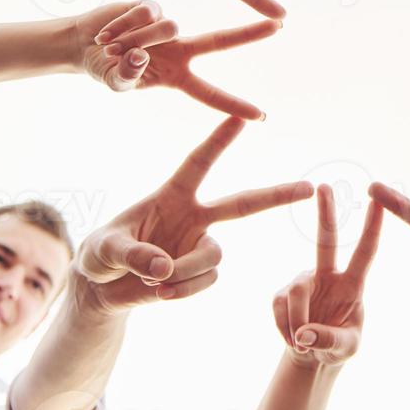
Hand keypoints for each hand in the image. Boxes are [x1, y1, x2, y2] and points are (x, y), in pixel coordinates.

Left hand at [73, 117, 313, 315]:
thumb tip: (164, 268)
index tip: (242, 116)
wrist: (102, 288)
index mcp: (171, 195)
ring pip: (214, 255)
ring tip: (155, 281)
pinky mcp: (199, 274)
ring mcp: (199, 245)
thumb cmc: (99, 254)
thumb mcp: (105, 249)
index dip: (219, 140)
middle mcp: (193, 217)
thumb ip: (133, 254)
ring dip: (185, 271)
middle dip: (276, 195)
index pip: (199, 163)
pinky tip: (160, 292)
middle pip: (243, 204)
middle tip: (310, 188)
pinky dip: (183, 290)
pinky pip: (205, 281)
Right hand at [93, 4, 280, 118]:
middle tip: (279, 25)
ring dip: (136, 39)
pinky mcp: (151, 6)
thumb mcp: (115, 82)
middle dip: (248, 34)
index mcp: (177, 76)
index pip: (210, 94)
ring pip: (167, 29)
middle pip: (219, 41)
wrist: (82, 44)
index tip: (260, 116)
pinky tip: (109, 31)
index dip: (233, 105)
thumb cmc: (104, 69)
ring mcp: (167, 26)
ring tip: (110, 47)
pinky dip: (125, 24)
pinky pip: (147, 13)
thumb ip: (126, 77)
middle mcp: (179, 49)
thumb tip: (140, 58)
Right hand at [273, 185, 383, 367]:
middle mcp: (327, 275)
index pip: (366, 252)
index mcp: (352, 284)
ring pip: (296, 293)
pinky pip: (279, 308)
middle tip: (324, 186)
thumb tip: (304, 333)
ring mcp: (303, 282)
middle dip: (325, 213)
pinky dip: (285, 329)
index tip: (377, 201)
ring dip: (297, 323)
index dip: (372, 227)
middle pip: (326, 240)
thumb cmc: (338, 347)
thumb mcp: (344, 348)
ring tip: (303, 343)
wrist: (312, 356)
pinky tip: (292, 339)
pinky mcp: (282, 294)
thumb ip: (329, 339)